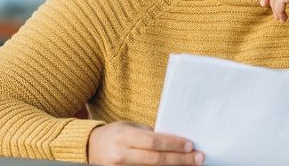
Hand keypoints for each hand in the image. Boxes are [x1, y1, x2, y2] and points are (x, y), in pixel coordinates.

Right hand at [87, 121, 204, 165]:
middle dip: (180, 159)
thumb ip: (149, 135)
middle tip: (198, 158)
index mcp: (123, 137)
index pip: (153, 142)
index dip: (173, 144)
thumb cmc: (115, 134)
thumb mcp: (130, 127)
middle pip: (156, 160)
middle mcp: (120, 155)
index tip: (190, 145)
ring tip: (191, 165)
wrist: (90, 148)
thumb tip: (175, 142)